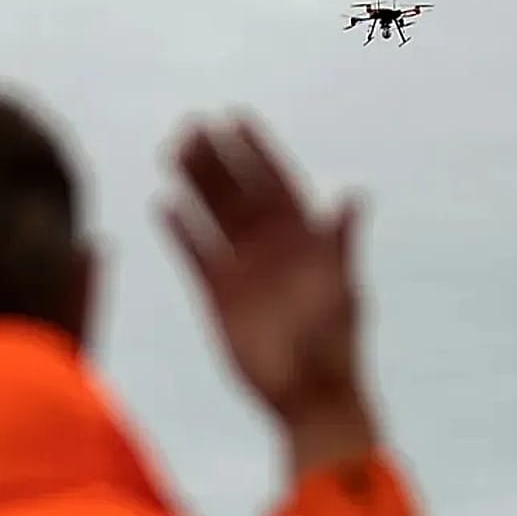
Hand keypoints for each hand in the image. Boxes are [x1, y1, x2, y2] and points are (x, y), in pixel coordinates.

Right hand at [163, 114, 374, 438]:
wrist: (309, 396)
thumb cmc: (334, 344)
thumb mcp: (340, 288)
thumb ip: (339, 244)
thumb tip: (352, 197)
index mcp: (306, 238)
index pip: (278, 183)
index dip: (258, 152)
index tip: (236, 119)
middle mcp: (273, 247)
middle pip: (240, 194)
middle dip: (218, 160)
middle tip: (191, 126)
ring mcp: (245, 269)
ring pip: (216, 217)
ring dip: (196, 186)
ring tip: (174, 151)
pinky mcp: (220, 296)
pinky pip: (197, 255)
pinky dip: (182, 232)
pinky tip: (164, 206)